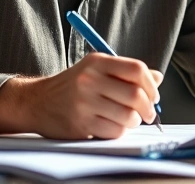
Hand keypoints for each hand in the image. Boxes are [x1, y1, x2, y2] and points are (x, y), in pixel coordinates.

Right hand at [0, 52, 162, 139]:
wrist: (37, 102)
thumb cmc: (73, 86)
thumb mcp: (96, 70)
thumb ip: (126, 72)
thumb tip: (157, 78)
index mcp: (97, 62)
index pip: (136, 69)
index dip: (151, 84)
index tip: (154, 95)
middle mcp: (90, 79)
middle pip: (135, 94)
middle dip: (148, 107)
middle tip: (149, 113)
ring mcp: (84, 102)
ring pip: (127, 116)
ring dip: (134, 121)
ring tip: (129, 119)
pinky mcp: (81, 124)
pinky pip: (114, 131)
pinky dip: (119, 131)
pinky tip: (112, 126)